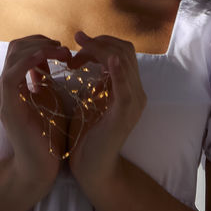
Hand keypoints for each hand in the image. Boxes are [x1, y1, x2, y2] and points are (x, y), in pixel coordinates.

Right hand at [0, 34, 72, 192]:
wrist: (40, 167)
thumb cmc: (47, 136)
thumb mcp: (48, 99)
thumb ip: (45, 79)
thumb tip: (51, 58)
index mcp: (12, 85)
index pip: (20, 50)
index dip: (40, 43)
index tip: (62, 48)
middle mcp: (3, 87)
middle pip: (15, 48)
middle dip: (41, 41)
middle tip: (63, 49)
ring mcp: (3, 95)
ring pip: (13, 56)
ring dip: (39, 48)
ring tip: (61, 52)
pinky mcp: (8, 105)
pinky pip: (12, 74)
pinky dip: (29, 60)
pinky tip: (45, 56)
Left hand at [66, 31, 146, 196]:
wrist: (91, 168)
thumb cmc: (87, 135)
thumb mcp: (90, 99)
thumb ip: (93, 80)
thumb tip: (83, 57)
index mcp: (127, 87)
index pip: (120, 50)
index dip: (98, 43)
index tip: (75, 45)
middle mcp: (136, 92)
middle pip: (125, 50)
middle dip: (98, 42)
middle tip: (75, 43)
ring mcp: (133, 102)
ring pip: (125, 60)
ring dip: (99, 49)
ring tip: (78, 49)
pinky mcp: (125, 114)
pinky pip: (126, 87)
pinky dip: (119, 70)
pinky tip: (109, 59)